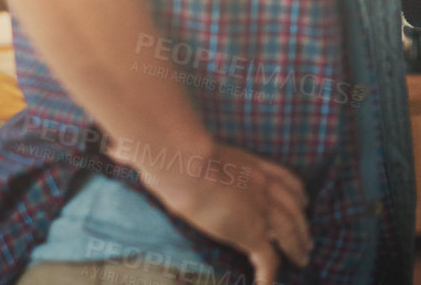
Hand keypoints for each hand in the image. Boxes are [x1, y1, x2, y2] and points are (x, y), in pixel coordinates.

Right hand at [108, 132, 311, 284]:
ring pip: (290, 232)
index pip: (285, 179)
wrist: (185, 164)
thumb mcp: (171, 149)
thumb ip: (145, 151)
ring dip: (298, 246)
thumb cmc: (174, 152)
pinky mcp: (252, 233)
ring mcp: (261, 210)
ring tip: (304, 257)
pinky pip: (269, 261)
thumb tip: (114, 149)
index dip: (296, 192)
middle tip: (307, 236)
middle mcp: (264, 187)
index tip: (303, 199)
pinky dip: (270, 276)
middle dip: (302, 223)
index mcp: (251, 165)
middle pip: (295, 207)